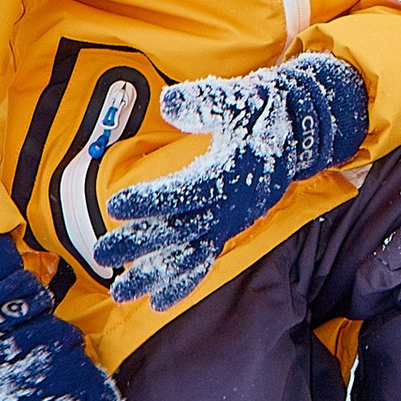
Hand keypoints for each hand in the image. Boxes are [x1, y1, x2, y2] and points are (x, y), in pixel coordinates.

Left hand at [92, 50, 370, 310]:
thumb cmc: (263, 110)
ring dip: (154, 275)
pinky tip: (156, 302)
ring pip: (189, 256)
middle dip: (139, 243)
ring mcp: (229, 223)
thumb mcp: (237, 98)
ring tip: (120, 292)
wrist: (299, 132)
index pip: (185, 190)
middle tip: (101, 255)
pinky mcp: (227, 230)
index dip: (151, 199)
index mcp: (229, 172)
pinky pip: (205, 262)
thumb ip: (204, 101)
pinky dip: (182, 283)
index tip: (115, 206)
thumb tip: (168, 103)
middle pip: (179, 230)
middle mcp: (230, 207)